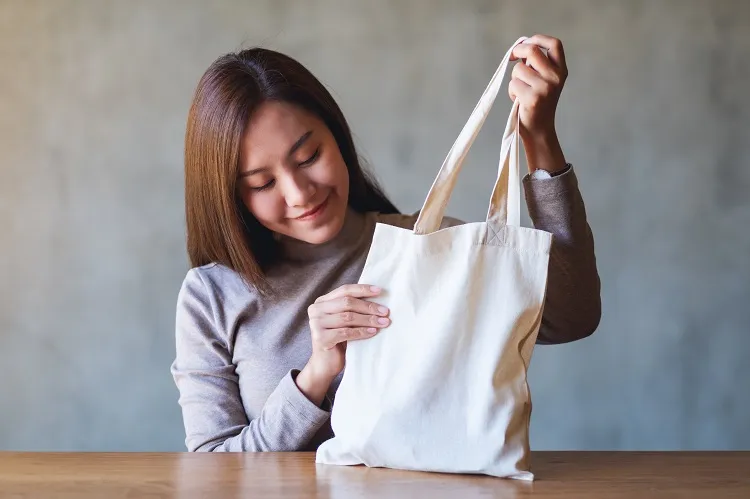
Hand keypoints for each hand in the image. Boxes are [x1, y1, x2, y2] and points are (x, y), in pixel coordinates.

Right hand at [295, 284, 389, 404]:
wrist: (325, 364)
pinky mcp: (321, 338)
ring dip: (368, 320)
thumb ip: (352, 308)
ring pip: (348, 317)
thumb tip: (378, 298)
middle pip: (347, 303)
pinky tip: (373, 332)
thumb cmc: (338, 340)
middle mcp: (316, 310)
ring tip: (383, 322)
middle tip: (385, 312)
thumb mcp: (344, 320)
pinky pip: (346, 332)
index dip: (362, 289)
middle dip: (369, 307)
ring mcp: (316, 324)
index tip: (379, 291)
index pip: (344, 290)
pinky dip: (361, 332)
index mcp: (321, 302)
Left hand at [509, 34, 568, 172]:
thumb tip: (520, 47)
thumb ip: (537, 65)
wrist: (540, 130)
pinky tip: (519, 101)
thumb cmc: (538, 103)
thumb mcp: (544, 81)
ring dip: (514, 79)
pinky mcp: (532, 98)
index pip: (554, 44)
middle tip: (512, 57)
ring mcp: (545, 87)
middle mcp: (556, 78)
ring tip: (521, 91)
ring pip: (518, 69)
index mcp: (561, 71)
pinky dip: (512, 91)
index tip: (526, 42)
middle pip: (532, 51)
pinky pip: (513, 84)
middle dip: (518, 51)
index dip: (538, 38)